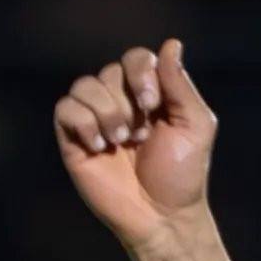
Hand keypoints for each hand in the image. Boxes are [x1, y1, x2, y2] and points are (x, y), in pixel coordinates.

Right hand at [52, 40, 221, 254]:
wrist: (161, 217)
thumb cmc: (182, 175)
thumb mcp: (195, 124)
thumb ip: (180, 84)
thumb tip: (171, 43)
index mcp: (150, 95)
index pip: (136, 58)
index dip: (140, 73)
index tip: (152, 104)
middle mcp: (120, 103)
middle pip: (110, 71)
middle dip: (126, 100)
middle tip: (140, 134)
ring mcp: (95, 122)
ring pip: (84, 85)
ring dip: (105, 111)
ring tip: (120, 141)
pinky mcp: (74, 142)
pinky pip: (65, 109)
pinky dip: (83, 123)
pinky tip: (100, 146)